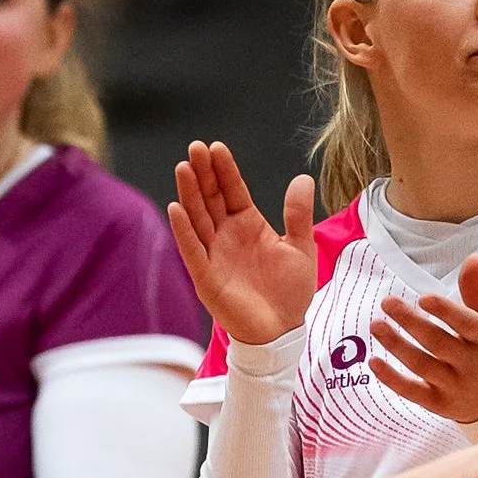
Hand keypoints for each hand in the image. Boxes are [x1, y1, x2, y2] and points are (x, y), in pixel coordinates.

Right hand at [168, 139, 316, 347]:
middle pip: (210, 198)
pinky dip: (184, 231)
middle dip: (202, 173)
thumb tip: (302, 178)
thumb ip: (298, 214)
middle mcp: (226, 235)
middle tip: (194, 148)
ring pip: (198, 219)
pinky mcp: (206, 277)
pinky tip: (176, 209)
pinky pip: (193, 250)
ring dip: (189, 194)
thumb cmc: (290, 291)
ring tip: (183, 169)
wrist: (283, 330)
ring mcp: (214, 254)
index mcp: (248, 224)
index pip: (232, 190)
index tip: (216, 147)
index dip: (224, 170)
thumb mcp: (300, 247)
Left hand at [369, 255, 477, 426]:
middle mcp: (470, 363)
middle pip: (437, 342)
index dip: (445, 311)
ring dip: (396, 345)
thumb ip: (476, 290)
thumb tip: (474, 257)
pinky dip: (391, 379)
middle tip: (387, 302)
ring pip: (421, 365)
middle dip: (411, 322)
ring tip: (376, 325)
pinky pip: (411, 392)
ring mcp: (453, 385)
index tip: (423, 297)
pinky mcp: (437, 403)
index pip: (465, 323)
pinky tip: (373, 361)